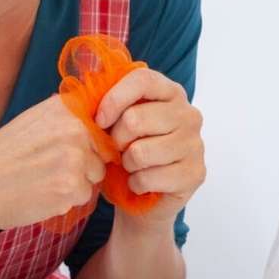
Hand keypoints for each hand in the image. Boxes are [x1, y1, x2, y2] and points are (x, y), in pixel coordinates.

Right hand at [0, 97, 105, 239]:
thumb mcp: (30, 121)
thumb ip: (63, 116)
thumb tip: (95, 112)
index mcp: (65, 107)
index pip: (101, 127)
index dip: (87, 144)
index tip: (60, 152)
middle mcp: (74, 128)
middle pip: (102, 153)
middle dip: (83, 165)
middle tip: (45, 169)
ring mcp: (74, 158)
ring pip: (94, 177)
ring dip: (75, 184)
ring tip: (41, 181)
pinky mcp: (71, 187)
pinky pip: (83, 197)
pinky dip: (65, 201)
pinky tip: (40, 194)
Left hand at [95, 67, 205, 228]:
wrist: (146, 198)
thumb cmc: (127, 153)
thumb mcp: (116, 123)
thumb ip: (107, 106)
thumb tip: (84, 99)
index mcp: (170, 92)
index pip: (142, 81)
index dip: (115, 99)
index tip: (99, 120)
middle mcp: (188, 114)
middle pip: (135, 119)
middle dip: (116, 140)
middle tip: (118, 150)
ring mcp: (195, 144)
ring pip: (140, 152)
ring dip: (126, 164)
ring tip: (131, 166)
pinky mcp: (194, 173)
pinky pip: (149, 178)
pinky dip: (136, 184)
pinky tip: (141, 183)